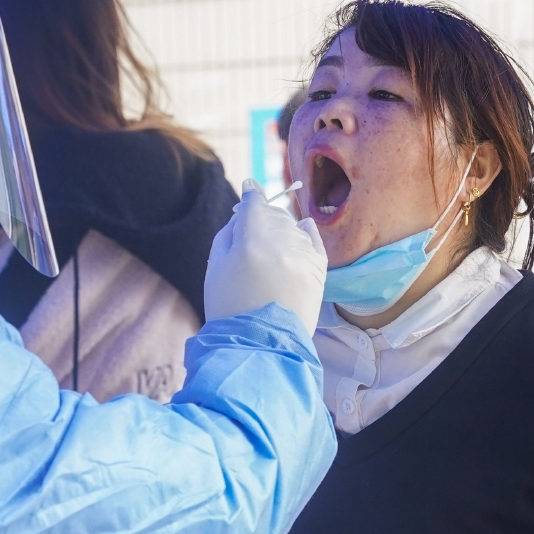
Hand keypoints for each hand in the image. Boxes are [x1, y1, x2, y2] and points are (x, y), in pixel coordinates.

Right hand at [203, 180, 327, 329]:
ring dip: (282, 230)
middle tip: (253, 232)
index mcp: (251, 239)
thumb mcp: (215, 267)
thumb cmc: (230, 307)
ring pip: (293, 227)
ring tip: (269, 251)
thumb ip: (228, 233)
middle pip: (274, 215)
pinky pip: (314, 241)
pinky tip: (303, 227)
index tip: (250, 189)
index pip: (254, 204)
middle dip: (264, 218)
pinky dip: (307, 233)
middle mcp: (282, 242)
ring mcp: (303, 256)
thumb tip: (242, 212)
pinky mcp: (318, 271)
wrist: (259, 345)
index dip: (251, 196)